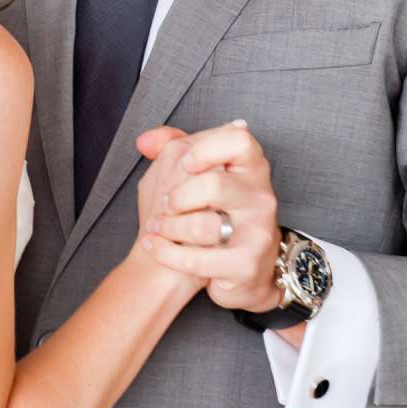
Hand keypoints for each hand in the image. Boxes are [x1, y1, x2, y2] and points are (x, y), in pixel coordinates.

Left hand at [138, 120, 282, 313]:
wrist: (240, 266)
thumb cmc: (216, 214)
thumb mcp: (200, 175)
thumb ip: (175, 149)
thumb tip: (145, 141)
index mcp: (251, 167)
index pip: (239, 141)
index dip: (205, 149)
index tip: (185, 163)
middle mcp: (261, 196)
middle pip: (215, 184)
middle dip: (177, 197)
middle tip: (165, 204)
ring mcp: (256, 232)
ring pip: (203, 225)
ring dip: (168, 227)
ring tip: (157, 227)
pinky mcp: (245, 264)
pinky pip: (198, 260)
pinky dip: (167, 254)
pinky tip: (154, 246)